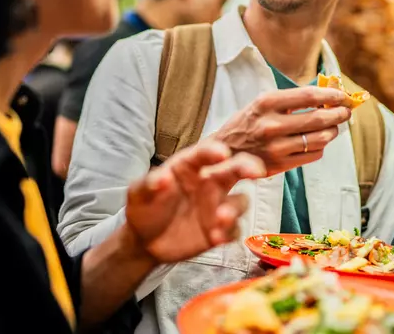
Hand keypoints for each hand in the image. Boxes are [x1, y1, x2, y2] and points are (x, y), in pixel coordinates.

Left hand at [124, 139, 265, 263]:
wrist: (145, 241)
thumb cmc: (145, 207)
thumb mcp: (138, 193)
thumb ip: (148, 184)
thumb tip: (162, 177)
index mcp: (190, 166)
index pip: (205, 153)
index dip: (214, 151)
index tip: (222, 153)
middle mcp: (210, 182)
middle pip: (236, 169)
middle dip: (248, 166)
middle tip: (255, 171)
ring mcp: (218, 206)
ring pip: (240, 201)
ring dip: (234, 209)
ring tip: (220, 217)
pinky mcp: (220, 229)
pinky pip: (234, 230)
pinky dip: (229, 232)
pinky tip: (215, 238)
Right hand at [212, 87, 352, 174]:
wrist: (224, 152)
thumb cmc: (248, 123)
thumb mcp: (262, 103)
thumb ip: (292, 99)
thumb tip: (328, 93)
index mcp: (266, 102)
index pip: (309, 96)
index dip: (331, 95)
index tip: (342, 95)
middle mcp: (271, 124)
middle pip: (318, 118)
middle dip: (338, 114)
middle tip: (346, 111)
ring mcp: (276, 147)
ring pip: (319, 138)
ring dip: (333, 131)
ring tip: (334, 127)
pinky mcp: (280, 165)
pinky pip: (313, 155)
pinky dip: (322, 147)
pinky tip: (319, 141)